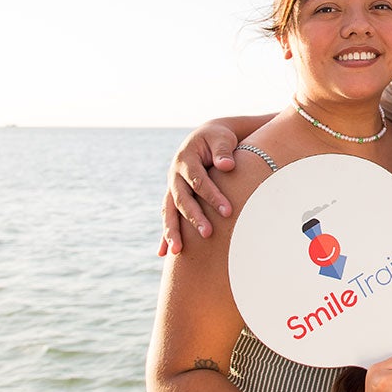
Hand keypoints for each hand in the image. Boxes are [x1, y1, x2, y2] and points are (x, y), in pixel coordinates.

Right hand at [157, 122, 236, 255]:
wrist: (206, 137)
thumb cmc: (218, 138)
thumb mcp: (221, 139)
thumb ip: (223, 151)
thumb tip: (227, 165)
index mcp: (185, 159)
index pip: (198, 181)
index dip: (212, 196)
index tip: (228, 212)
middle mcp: (174, 175)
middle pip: (182, 199)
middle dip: (194, 217)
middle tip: (208, 234)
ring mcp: (172, 187)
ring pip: (169, 211)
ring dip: (172, 231)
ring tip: (178, 251)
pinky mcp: (174, 196)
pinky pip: (168, 216)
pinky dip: (165, 234)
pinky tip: (163, 253)